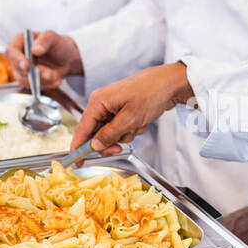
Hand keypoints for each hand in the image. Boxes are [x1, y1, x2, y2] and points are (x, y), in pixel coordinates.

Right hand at [6, 30, 82, 89]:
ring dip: (42, 80)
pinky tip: (57, 80)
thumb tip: (35, 50)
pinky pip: (34, 86)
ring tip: (56, 76)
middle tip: (48, 74)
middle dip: (34, 73)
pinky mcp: (29, 80)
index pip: (11, 50)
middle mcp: (18, 56)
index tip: (26, 66)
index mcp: (20, 41)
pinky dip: (47, 85)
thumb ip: (44, 41)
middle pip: (18, 68)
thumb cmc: (57, 44)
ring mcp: (22, 69)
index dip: (17, 59)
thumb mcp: (53, 37)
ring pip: (26, 79)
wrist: (66, 58)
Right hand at [70, 62, 192, 153]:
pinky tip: (141, 121)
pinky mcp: (124, 109)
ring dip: (125, 135)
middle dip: (110, 142)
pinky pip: (122, 127)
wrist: (170, 83)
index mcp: (98, 102)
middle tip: (119, 148)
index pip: (82, 129)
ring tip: (137, 125)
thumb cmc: (150, 94)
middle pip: (96, 133)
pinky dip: (132, 129)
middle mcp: (102, 103)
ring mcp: (113, 107)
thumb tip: (94, 146)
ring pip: (111, 133)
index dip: (78, 148)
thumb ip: (109, 135)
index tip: (76, 163)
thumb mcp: (129, 119)